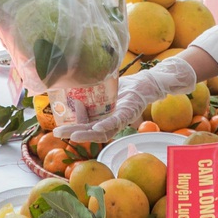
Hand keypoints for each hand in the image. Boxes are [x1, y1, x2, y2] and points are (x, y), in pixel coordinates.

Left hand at [53, 58, 197, 142]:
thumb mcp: (139, 86)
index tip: (91, 130)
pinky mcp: (103, 114)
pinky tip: (65, 121)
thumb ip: (142, 88)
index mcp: (127, 112)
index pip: (114, 123)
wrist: (143, 86)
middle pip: (97, 130)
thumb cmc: (142, 85)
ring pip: (90, 128)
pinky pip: (88, 120)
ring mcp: (109, 118)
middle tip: (61, 134)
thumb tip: (159, 82)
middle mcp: (116, 119)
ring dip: (75, 130)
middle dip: (79, 133)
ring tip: (58, 131)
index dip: (102, 128)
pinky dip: (78, 121)